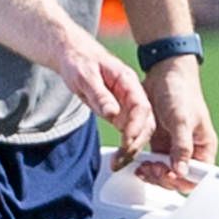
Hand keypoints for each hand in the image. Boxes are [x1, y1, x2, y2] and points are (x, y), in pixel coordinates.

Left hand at [53, 27, 152, 153]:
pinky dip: (125, 144)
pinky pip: (127, 130)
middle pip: (145, 120)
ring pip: (139, 128)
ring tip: (119, 163)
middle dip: (136, 141)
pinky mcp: (120, 111)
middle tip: (122, 158)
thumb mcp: (85, 77)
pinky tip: (119, 157)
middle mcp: (132, 93)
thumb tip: (113, 114)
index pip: (141, 106)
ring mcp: (127, 103)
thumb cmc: (79, 62)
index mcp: (128, 81)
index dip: (136, 125)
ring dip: (132, 147)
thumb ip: (100, 95)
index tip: (126, 141)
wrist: (73, 55)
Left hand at [142, 55, 216, 168]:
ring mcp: (172, 147)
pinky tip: (131, 157)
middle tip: (148, 169)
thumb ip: (182, 146)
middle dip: (161, 177)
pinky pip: (149, 159)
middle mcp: (189, 150)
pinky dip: (139, 161)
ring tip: (138, 165)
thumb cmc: (181, 92)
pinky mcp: (157, 141)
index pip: (196, 177)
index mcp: (203, 147)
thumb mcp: (182, 120)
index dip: (180, 181)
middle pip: (176, 178)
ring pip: (161, 171)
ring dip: (148, 172)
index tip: (165, 173)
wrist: (164, 74)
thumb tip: (181, 170)